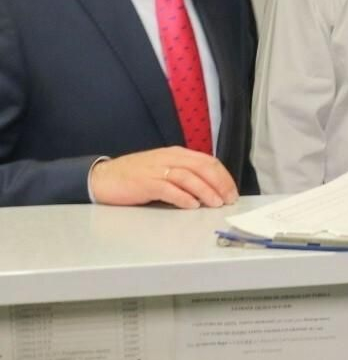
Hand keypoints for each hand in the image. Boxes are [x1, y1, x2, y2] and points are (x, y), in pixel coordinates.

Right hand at [89, 147, 238, 208]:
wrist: (103, 178)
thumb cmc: (135, 176)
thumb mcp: (164, 169)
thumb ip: (186, 175)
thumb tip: (211, 189)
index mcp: (176, 154)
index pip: (208, 161)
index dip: (224, 176)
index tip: (232, 191)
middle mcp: (168, 158)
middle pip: (202, 167)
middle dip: (220, 183)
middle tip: (229, 199)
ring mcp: (156, 170)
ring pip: (188, 177)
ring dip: (205, 191)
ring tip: (216, 203)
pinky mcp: (145, 183)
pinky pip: (168, 189)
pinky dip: (183, 197)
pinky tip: (192, 205)